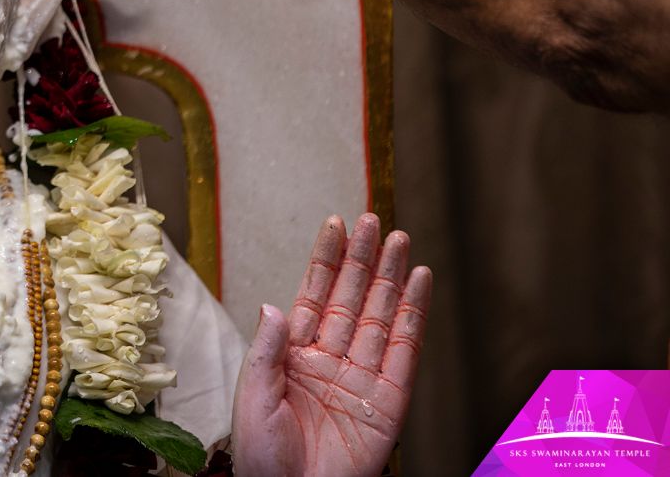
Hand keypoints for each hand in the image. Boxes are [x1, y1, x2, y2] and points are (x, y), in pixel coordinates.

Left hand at [230, 214, 432, 476]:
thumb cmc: (263, 458)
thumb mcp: (254, 398)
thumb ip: (267, 351)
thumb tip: (272, 306)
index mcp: (293, 356)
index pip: (314, 295)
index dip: (326, 260)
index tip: (337, 224)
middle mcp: (330, 360)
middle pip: (351, 298)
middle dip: (363, 259)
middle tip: (375, 221)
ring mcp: (362, 378)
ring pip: (380, 316)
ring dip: (390, 278)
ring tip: (400, 241)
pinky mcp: (390, 402)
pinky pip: (406, 352)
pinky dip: (414, 316)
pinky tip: (419, 285)